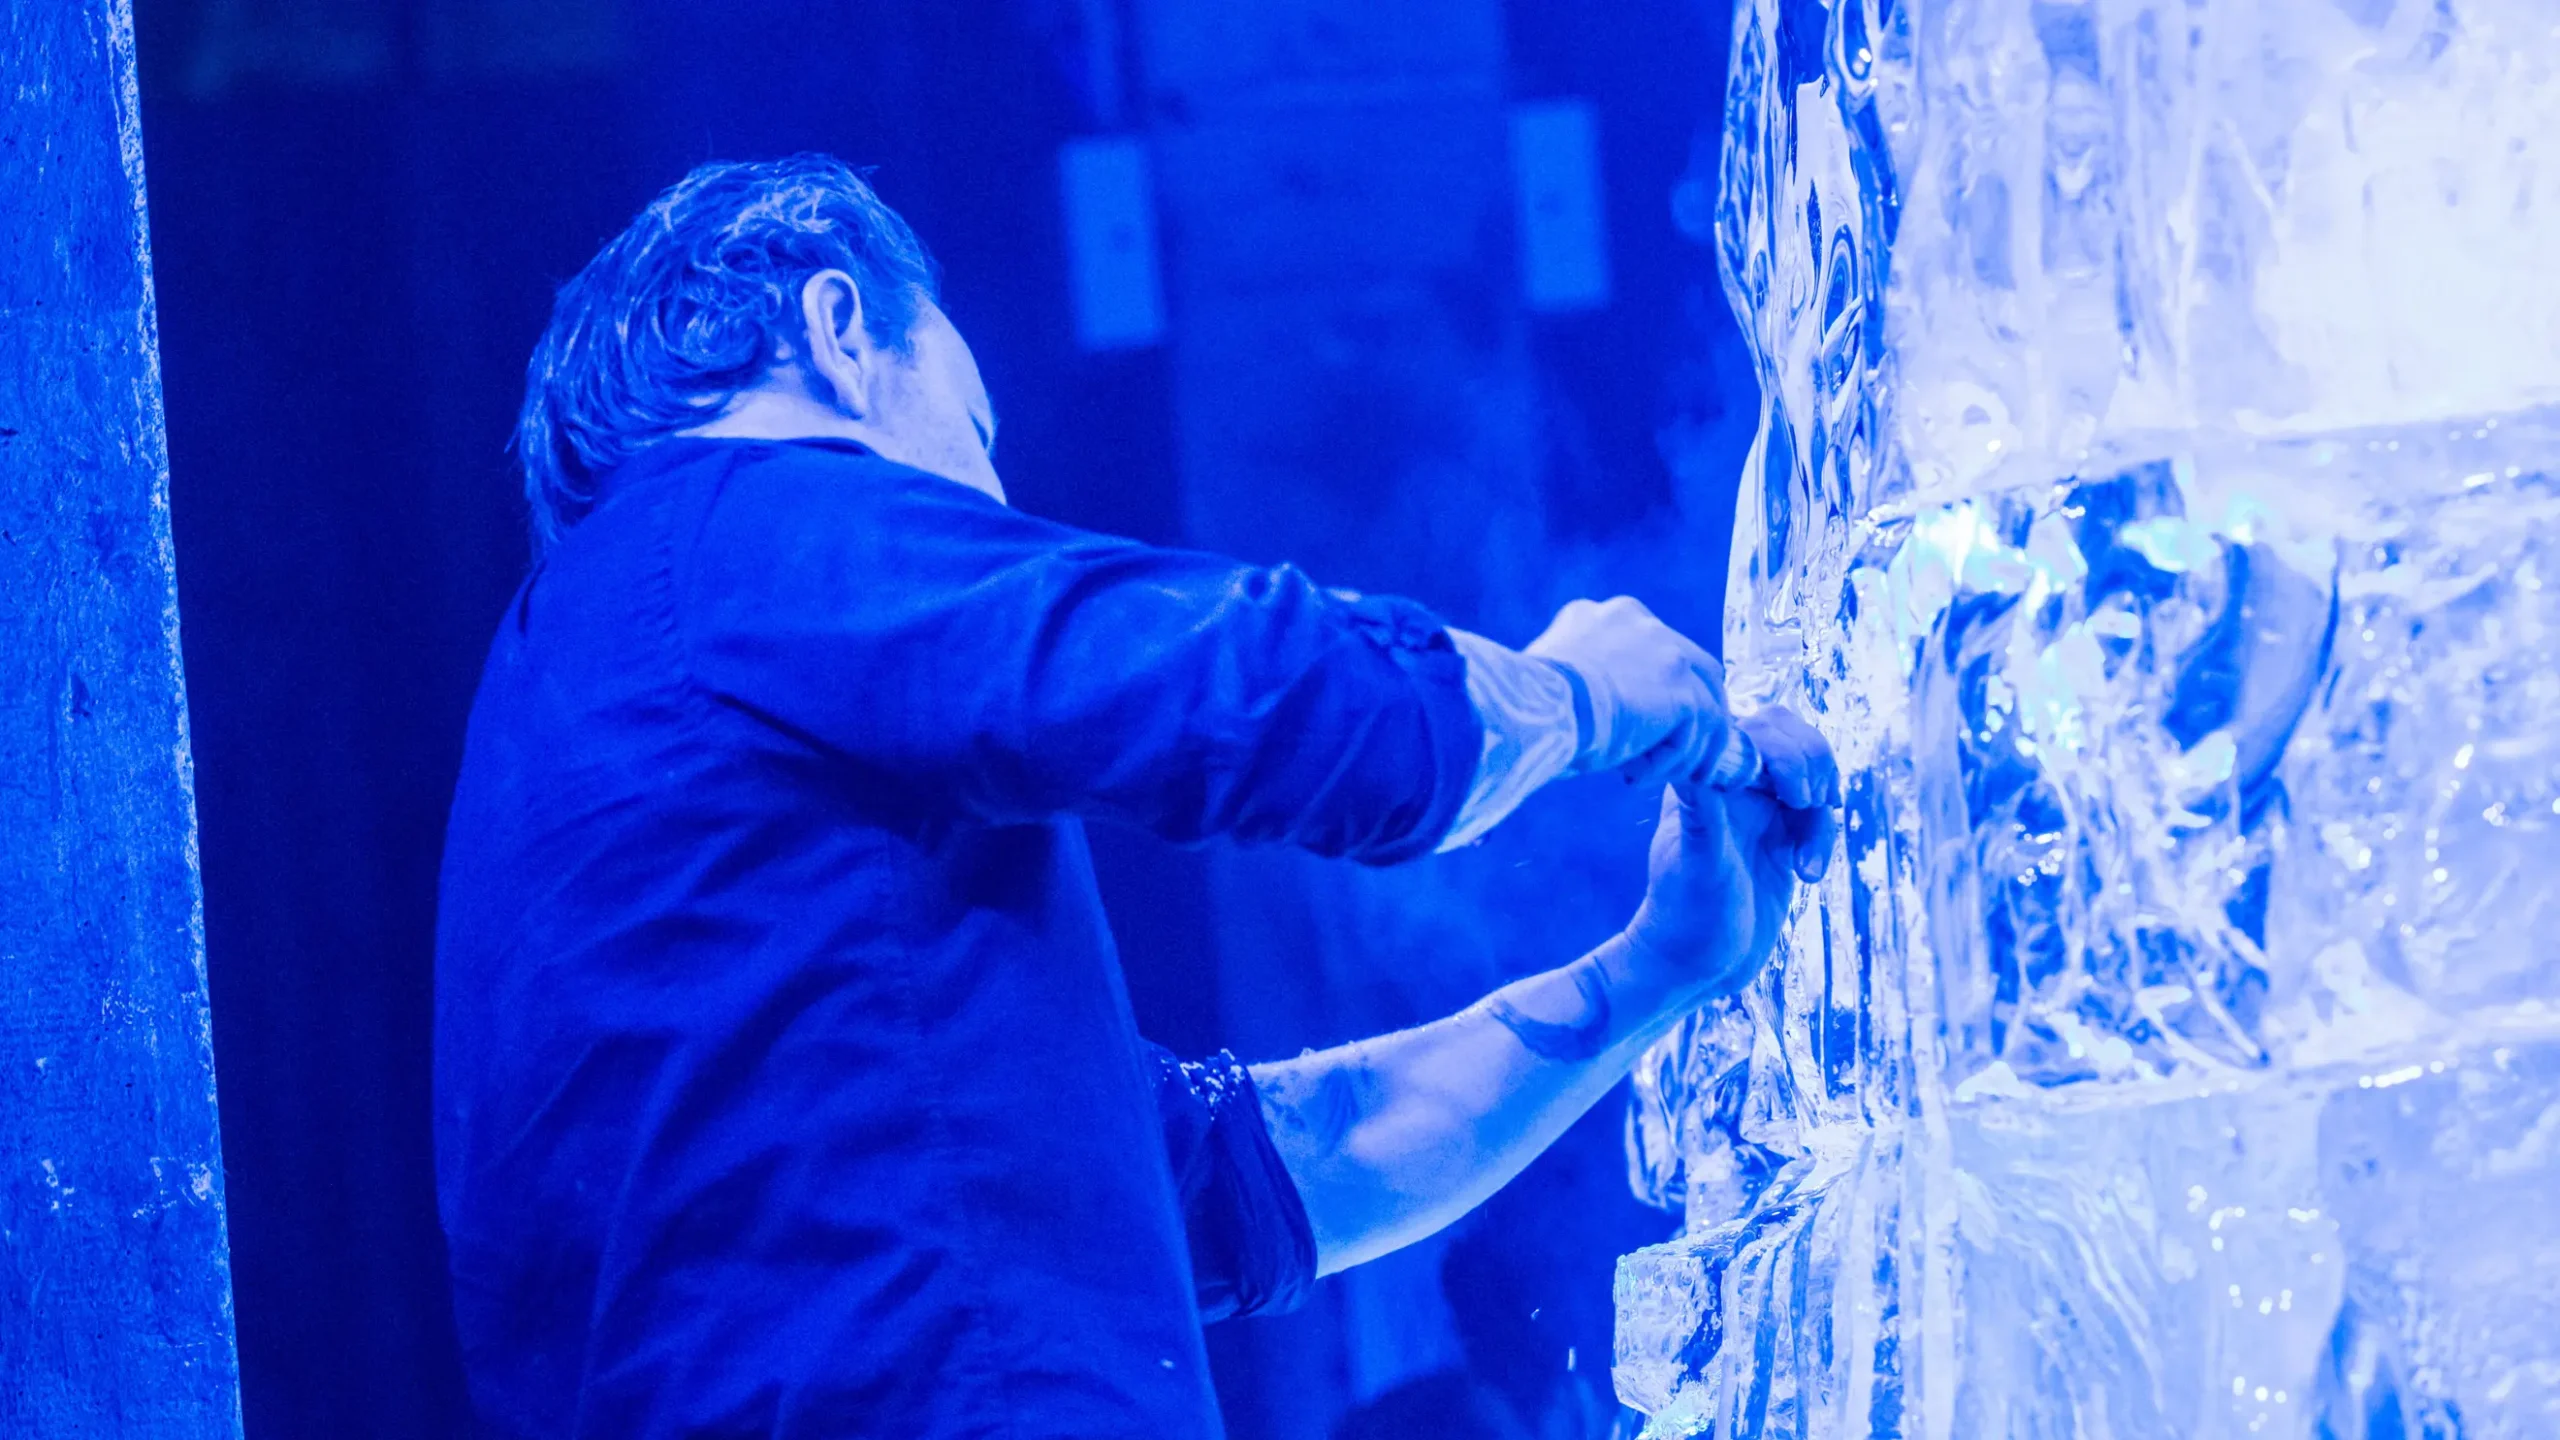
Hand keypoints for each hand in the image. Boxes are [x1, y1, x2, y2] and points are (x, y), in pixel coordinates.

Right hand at [1524, 597, 1742, 786]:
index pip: (1653, 648)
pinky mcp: (1682, 689)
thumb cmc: (1527, 701)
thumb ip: (1580, 679)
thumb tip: (1582, 712)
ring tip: (1659, 776)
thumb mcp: (1553, 677)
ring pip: (1705, 702)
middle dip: (1691, 713)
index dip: (1656, 690)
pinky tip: (1639, 777)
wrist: (1536, 706)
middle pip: (1695, 667)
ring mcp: (1668, 653)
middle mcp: (1641, 622)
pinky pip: (1699, 731)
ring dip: (1686, 745)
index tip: (1642, 726)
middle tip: (1676, 753)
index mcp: (1608, 616)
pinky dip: (1673, 760)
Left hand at [1618, 707, 1839, 1006]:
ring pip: (1809, 774)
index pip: (1754, 730)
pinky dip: (1823, 839)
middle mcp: (1730, 786)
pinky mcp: (1781, 837)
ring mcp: (1758, 810)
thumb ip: (1700, 812)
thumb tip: (1691, 761)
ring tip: (1808, 855)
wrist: (1696, 966)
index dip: (1787, 750)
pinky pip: (1816, 816)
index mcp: (1703, 779)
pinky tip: (1809, 876)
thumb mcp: (1697, 866)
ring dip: (1820, 808)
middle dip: (1812, 764)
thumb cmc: (1685, 916)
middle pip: (1787, 737)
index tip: (1796, 796)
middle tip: (1812, 804)